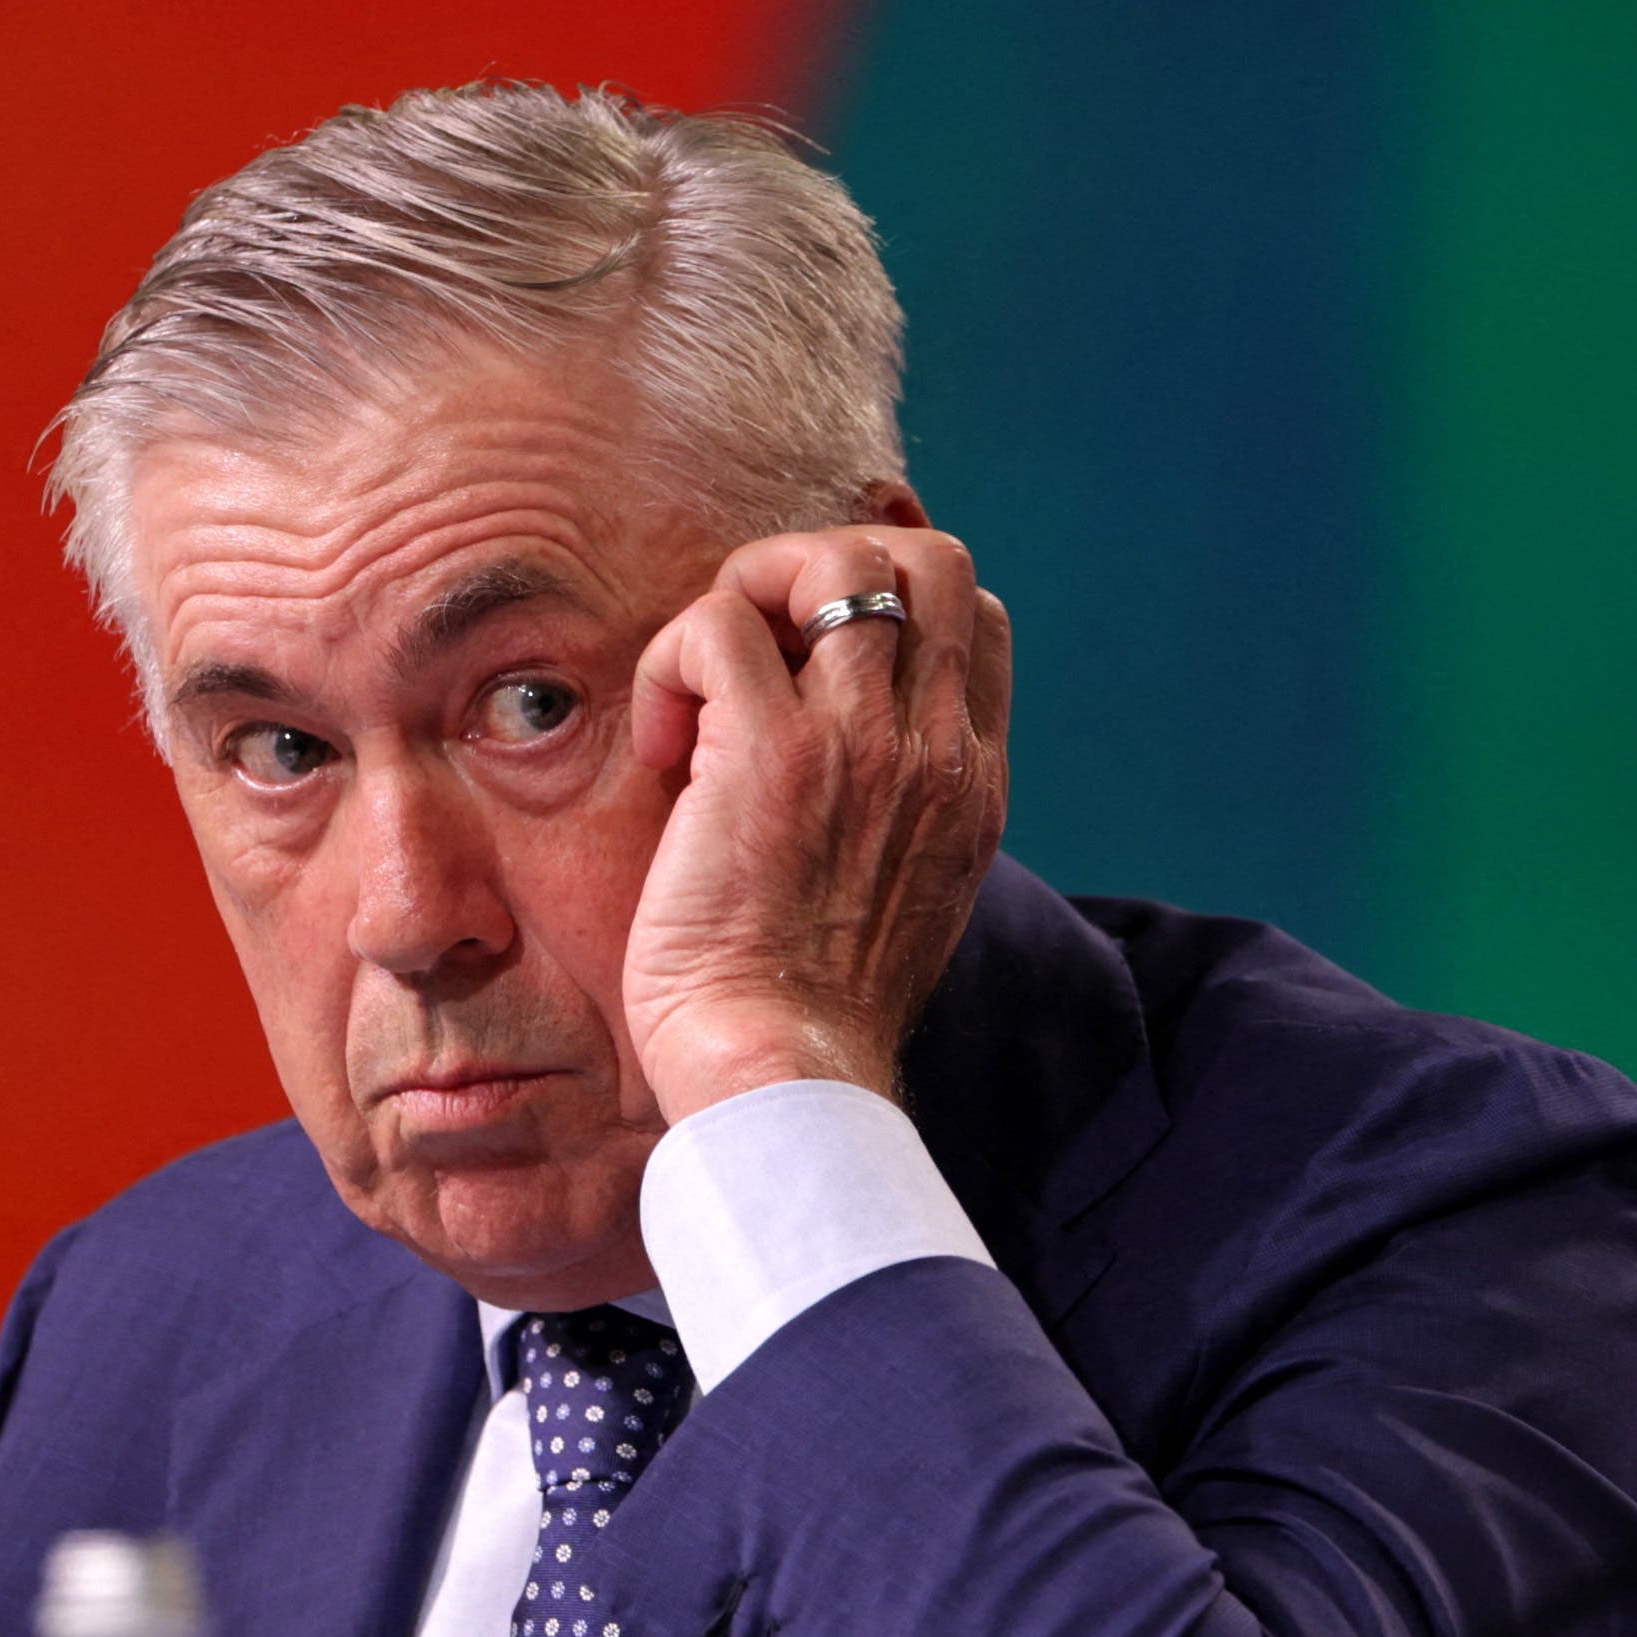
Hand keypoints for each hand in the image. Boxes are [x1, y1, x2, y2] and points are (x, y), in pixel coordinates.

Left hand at [622, 520, 1011, 1119]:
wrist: (784, 1076)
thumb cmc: (812, 1013)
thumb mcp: (904, 898)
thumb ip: (900, 813)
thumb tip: (838, 757)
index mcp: (973, 780)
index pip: (971, 616)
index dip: (885, 607)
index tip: (808, 678)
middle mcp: (935, 746)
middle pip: (925, 559)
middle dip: (825, 571)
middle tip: (755, 655)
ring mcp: (861, 741)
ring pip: (829, 561)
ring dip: (744, 601)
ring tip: (701, 696)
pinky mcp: (769, 752)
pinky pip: (719, 626)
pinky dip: (674, 660)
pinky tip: (662, 747)